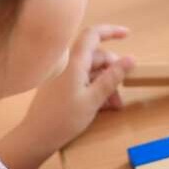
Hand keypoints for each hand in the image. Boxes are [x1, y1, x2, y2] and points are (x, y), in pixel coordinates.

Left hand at [24, 24, 130, 150]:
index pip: (93, 34)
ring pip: (91, 70)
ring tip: (114, 105)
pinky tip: (102, 105)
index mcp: (74, 62)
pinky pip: (81, 79)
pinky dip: (94, 88)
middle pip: (95, 56)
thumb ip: (112, 78)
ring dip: (105, 83)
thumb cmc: (65, 118)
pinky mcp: (59, 85)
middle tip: (122, 91)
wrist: (36, 136)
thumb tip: (131, 59)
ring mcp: (62, 74)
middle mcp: (67, 63)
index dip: (111, 31)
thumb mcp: (94, 99)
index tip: (128, 34)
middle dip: (112, 71)